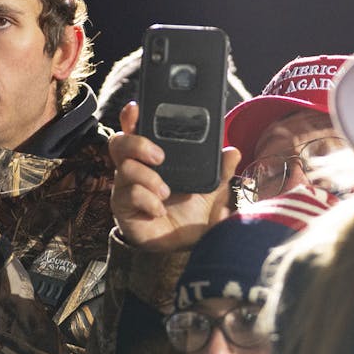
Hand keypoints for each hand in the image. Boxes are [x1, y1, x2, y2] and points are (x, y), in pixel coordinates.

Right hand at [108, 102, 239, 251]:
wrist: (182, 244)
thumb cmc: (190, 212)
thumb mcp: (210, 190)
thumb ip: (221, 171)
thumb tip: (233, 152)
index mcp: (152, 156)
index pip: (135, 129)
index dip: (131, 117)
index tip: (136, 109)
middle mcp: (134, 167)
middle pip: (119, 142)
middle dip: (137, 144)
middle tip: (160, 157)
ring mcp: (125, 186)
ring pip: (125, 169)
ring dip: (148, 177)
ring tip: (165, 192)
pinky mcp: (122, 207)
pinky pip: (128, 194)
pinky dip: (147, 200)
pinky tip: (159, 210)